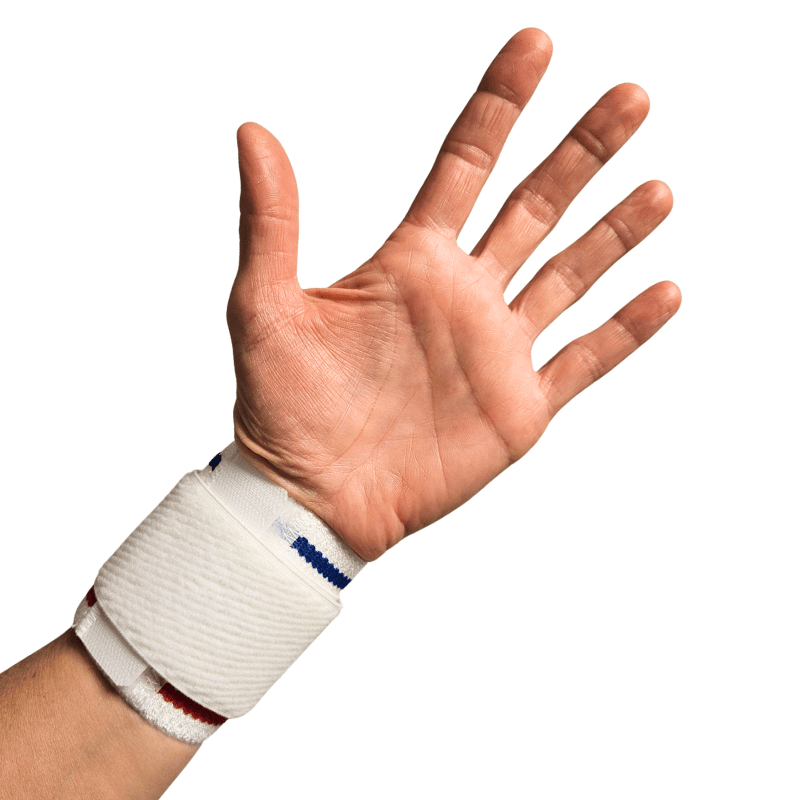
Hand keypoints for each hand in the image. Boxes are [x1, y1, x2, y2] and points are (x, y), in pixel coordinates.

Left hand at [227, 28, 679, 561]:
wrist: (313, 497)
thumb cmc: (282, 408)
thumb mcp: (265, 308)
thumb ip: (271, 222)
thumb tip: (253, 132)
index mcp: (411, 262)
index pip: (466, 164)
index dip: (500, 105)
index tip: (534, 46)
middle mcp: (463, 294)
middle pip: (536, 206)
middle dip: (582, 151)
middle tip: (630, 97)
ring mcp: (498, 349)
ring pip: (570, 275)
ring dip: (615, 232)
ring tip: (656, 188)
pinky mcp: (520, 406)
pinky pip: (586, 360)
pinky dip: (626, 331)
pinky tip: (662, 293)